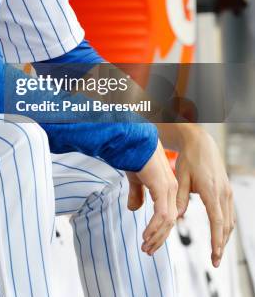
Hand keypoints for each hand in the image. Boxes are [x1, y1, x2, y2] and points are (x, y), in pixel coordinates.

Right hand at [126, 139, 177, 255]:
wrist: (132, 140)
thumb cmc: (133, 155)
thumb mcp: (135, 178)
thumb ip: (137, 193)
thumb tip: (134, 209)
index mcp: (166, 186)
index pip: (167, 214)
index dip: (159, 230)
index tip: (148, 242)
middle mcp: (170, 188)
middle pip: (169, 221)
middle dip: (159, 238)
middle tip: (148, 250)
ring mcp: (167, 188)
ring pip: (167, 221)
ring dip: (156, 236)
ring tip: (145, 246)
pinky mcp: (162, 188)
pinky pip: (161, 215)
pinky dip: (154, 227)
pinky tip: (145, 235)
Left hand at [174, 127, 234, 267]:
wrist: (200, 142)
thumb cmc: (189, 159)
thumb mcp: (180, 177)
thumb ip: (179, 198)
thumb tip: (175, 217)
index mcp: (210, 190)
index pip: (216, 221)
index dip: (216, 239)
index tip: (215, 255)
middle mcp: (222, 192)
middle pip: (226, 225)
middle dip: (222, 244)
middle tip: (215, 261)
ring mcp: (227, 192)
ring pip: (229, 220)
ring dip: (225, 237)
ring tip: (217, 252)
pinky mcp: (227, 190)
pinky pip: (229, 213)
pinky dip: (226, 226)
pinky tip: (221, 234)